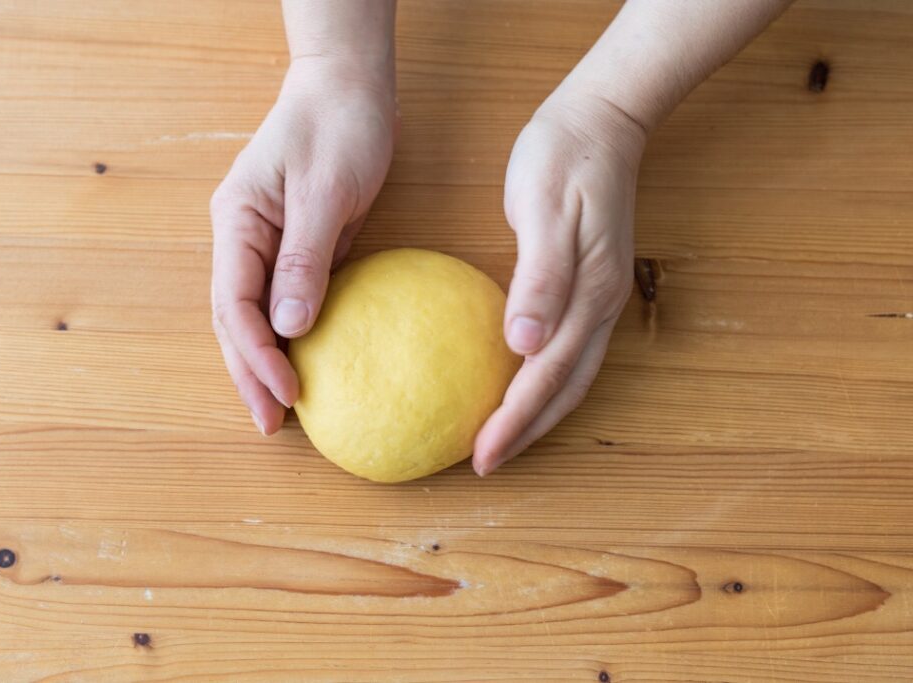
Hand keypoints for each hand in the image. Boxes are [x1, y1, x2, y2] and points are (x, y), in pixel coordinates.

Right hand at [210, 57, 396, 435]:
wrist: (350, 87)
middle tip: (272, 423)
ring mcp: (265, 244)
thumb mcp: (325, 190)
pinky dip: (288, 337)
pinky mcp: (295, 247)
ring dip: (263, 362)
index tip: (288, 392)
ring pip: (253, 315)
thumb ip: (305, 257)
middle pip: (232, 319)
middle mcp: (242, 237)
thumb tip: (288, 326)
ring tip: (280, 409)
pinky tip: (301, 364)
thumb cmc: (338, 126)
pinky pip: (284, 301)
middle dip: (248, 372)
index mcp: (238, 222)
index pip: (234, 302)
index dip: (256, 353)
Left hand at [472, 96, 646, 475]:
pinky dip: (546, 382)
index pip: (547, 375)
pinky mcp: (590, 287)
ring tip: (502, 440)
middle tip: (486, 463)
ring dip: (540, 414)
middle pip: (566, 389)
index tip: (481, 454)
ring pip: (573, 376)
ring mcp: (601, 298)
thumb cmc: (563, 158)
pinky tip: (520, 385)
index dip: (515, 420)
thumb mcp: (545, 210)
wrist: (601, 121)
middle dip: (527, 432)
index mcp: (589, 292)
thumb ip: (539, 279)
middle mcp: (601, 305)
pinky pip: (570, 351)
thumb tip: (523, 344)